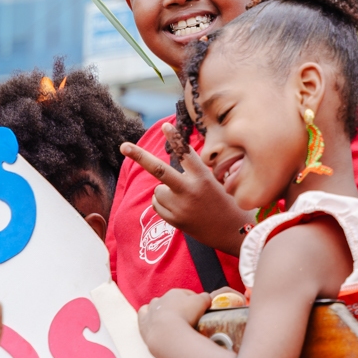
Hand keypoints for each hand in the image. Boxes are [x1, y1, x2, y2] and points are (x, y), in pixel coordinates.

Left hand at [122, 129, 252, 254]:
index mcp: (202, 178)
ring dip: (165, 190)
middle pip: (159, 170)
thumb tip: (173, 162)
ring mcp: (180, 207)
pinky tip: (181, 208)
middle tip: (123, 146)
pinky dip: (164, 203)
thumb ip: (194, 173)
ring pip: (158, 190)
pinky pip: (157, 204)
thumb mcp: (215, 182)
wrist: (233, 232)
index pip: (186, 154)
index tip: (165, 126)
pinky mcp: (174, 220)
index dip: (175, 138)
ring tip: (185, 199)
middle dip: (140, 156)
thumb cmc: (226, 201)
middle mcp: (189, 190)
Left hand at [138, 288, 211, 336]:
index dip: (194, 302)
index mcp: (175, 293)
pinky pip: (143, 314)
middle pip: (171, 300)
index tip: (199, 310)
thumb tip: (205, 298)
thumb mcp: (203, 302)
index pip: (187, 294)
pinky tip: (154, 321)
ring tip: (171, 320)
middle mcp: (161, 299)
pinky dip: (148, 316)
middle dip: (178, 306)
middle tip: (186, 317)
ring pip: (155, 305)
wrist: (168, 334)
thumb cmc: (186, 316)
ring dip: (162, 310)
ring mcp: (150, 311)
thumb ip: (205, 297)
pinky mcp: (143, 323)